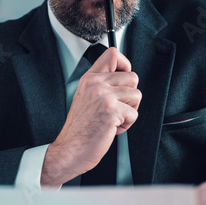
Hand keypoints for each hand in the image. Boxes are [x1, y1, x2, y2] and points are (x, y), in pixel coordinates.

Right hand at [41, 48, 140, 187]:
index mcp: (89, 79)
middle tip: (116, 109)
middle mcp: (96, 84)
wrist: (69, 150)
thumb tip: (123, 79)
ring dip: (129, 111)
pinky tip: (112, 128)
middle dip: (130, 96)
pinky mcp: (112, 111)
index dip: (125, 65)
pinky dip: (126, 125)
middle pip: (133, 78)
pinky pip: (134, 114)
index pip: (112, 54)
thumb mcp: (84, 98)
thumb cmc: (78, 130)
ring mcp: (104, 97)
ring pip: (136, 95)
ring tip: (113, 119)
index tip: (123, 78)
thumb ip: (101, 86)